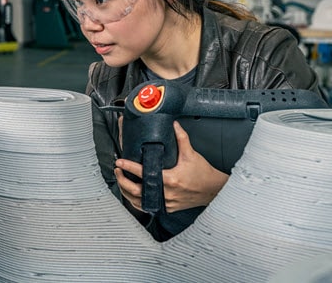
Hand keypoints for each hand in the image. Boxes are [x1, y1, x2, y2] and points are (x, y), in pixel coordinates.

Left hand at [114, 121, 228, 212]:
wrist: (214, 190)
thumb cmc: (203, 174)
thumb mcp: (191, 154)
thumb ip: (181, 138)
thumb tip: (173, 124)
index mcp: (170, 179)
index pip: (144, 173)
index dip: (129, 167)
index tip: (119, 162)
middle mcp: (166, 193)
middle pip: (136, 191)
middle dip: (122, 181)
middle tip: (117, 171)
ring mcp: (166, 202)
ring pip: (139, 201)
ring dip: (127, 192)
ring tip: (121, 181)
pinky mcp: (168, 208)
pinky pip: (149, 206)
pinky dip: (138, 201)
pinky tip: (132, 194)